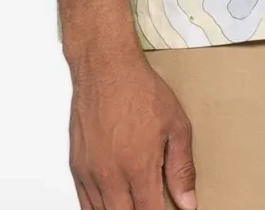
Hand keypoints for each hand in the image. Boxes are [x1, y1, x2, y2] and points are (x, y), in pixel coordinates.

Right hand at [68, 53, 195, 209]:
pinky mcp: (76, 166)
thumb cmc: (140, 90)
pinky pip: (84, 202)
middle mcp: (111, 176)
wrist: (106, 68)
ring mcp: (90, 173)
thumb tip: (188, 202)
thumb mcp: (176, 125)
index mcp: (139, 169)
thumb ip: (182, 167)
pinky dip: (98, 208)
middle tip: (150, 203)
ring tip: (133, 202)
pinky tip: (111, 203)